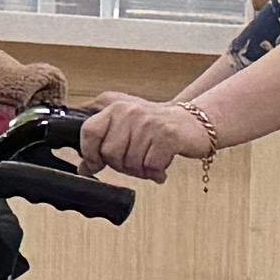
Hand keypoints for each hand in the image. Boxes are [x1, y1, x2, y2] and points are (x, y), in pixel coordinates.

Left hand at [83, 92, 215, 179]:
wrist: (195, 121)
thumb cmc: (156, 127)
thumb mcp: (125, 128)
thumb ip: (101, 144)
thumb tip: (84, 169)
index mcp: (114, 107)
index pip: (89, 131)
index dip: (90, 153)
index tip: (96, 164)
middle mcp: (129, 111)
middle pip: (110, 153)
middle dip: (121, 166)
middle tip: (135, 164)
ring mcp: (149, 122)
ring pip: (131, 162)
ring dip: (141, 171)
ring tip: (150, 163)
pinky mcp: (168, 135)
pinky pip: (151, 166)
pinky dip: (156, 172)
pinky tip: (161, 167)